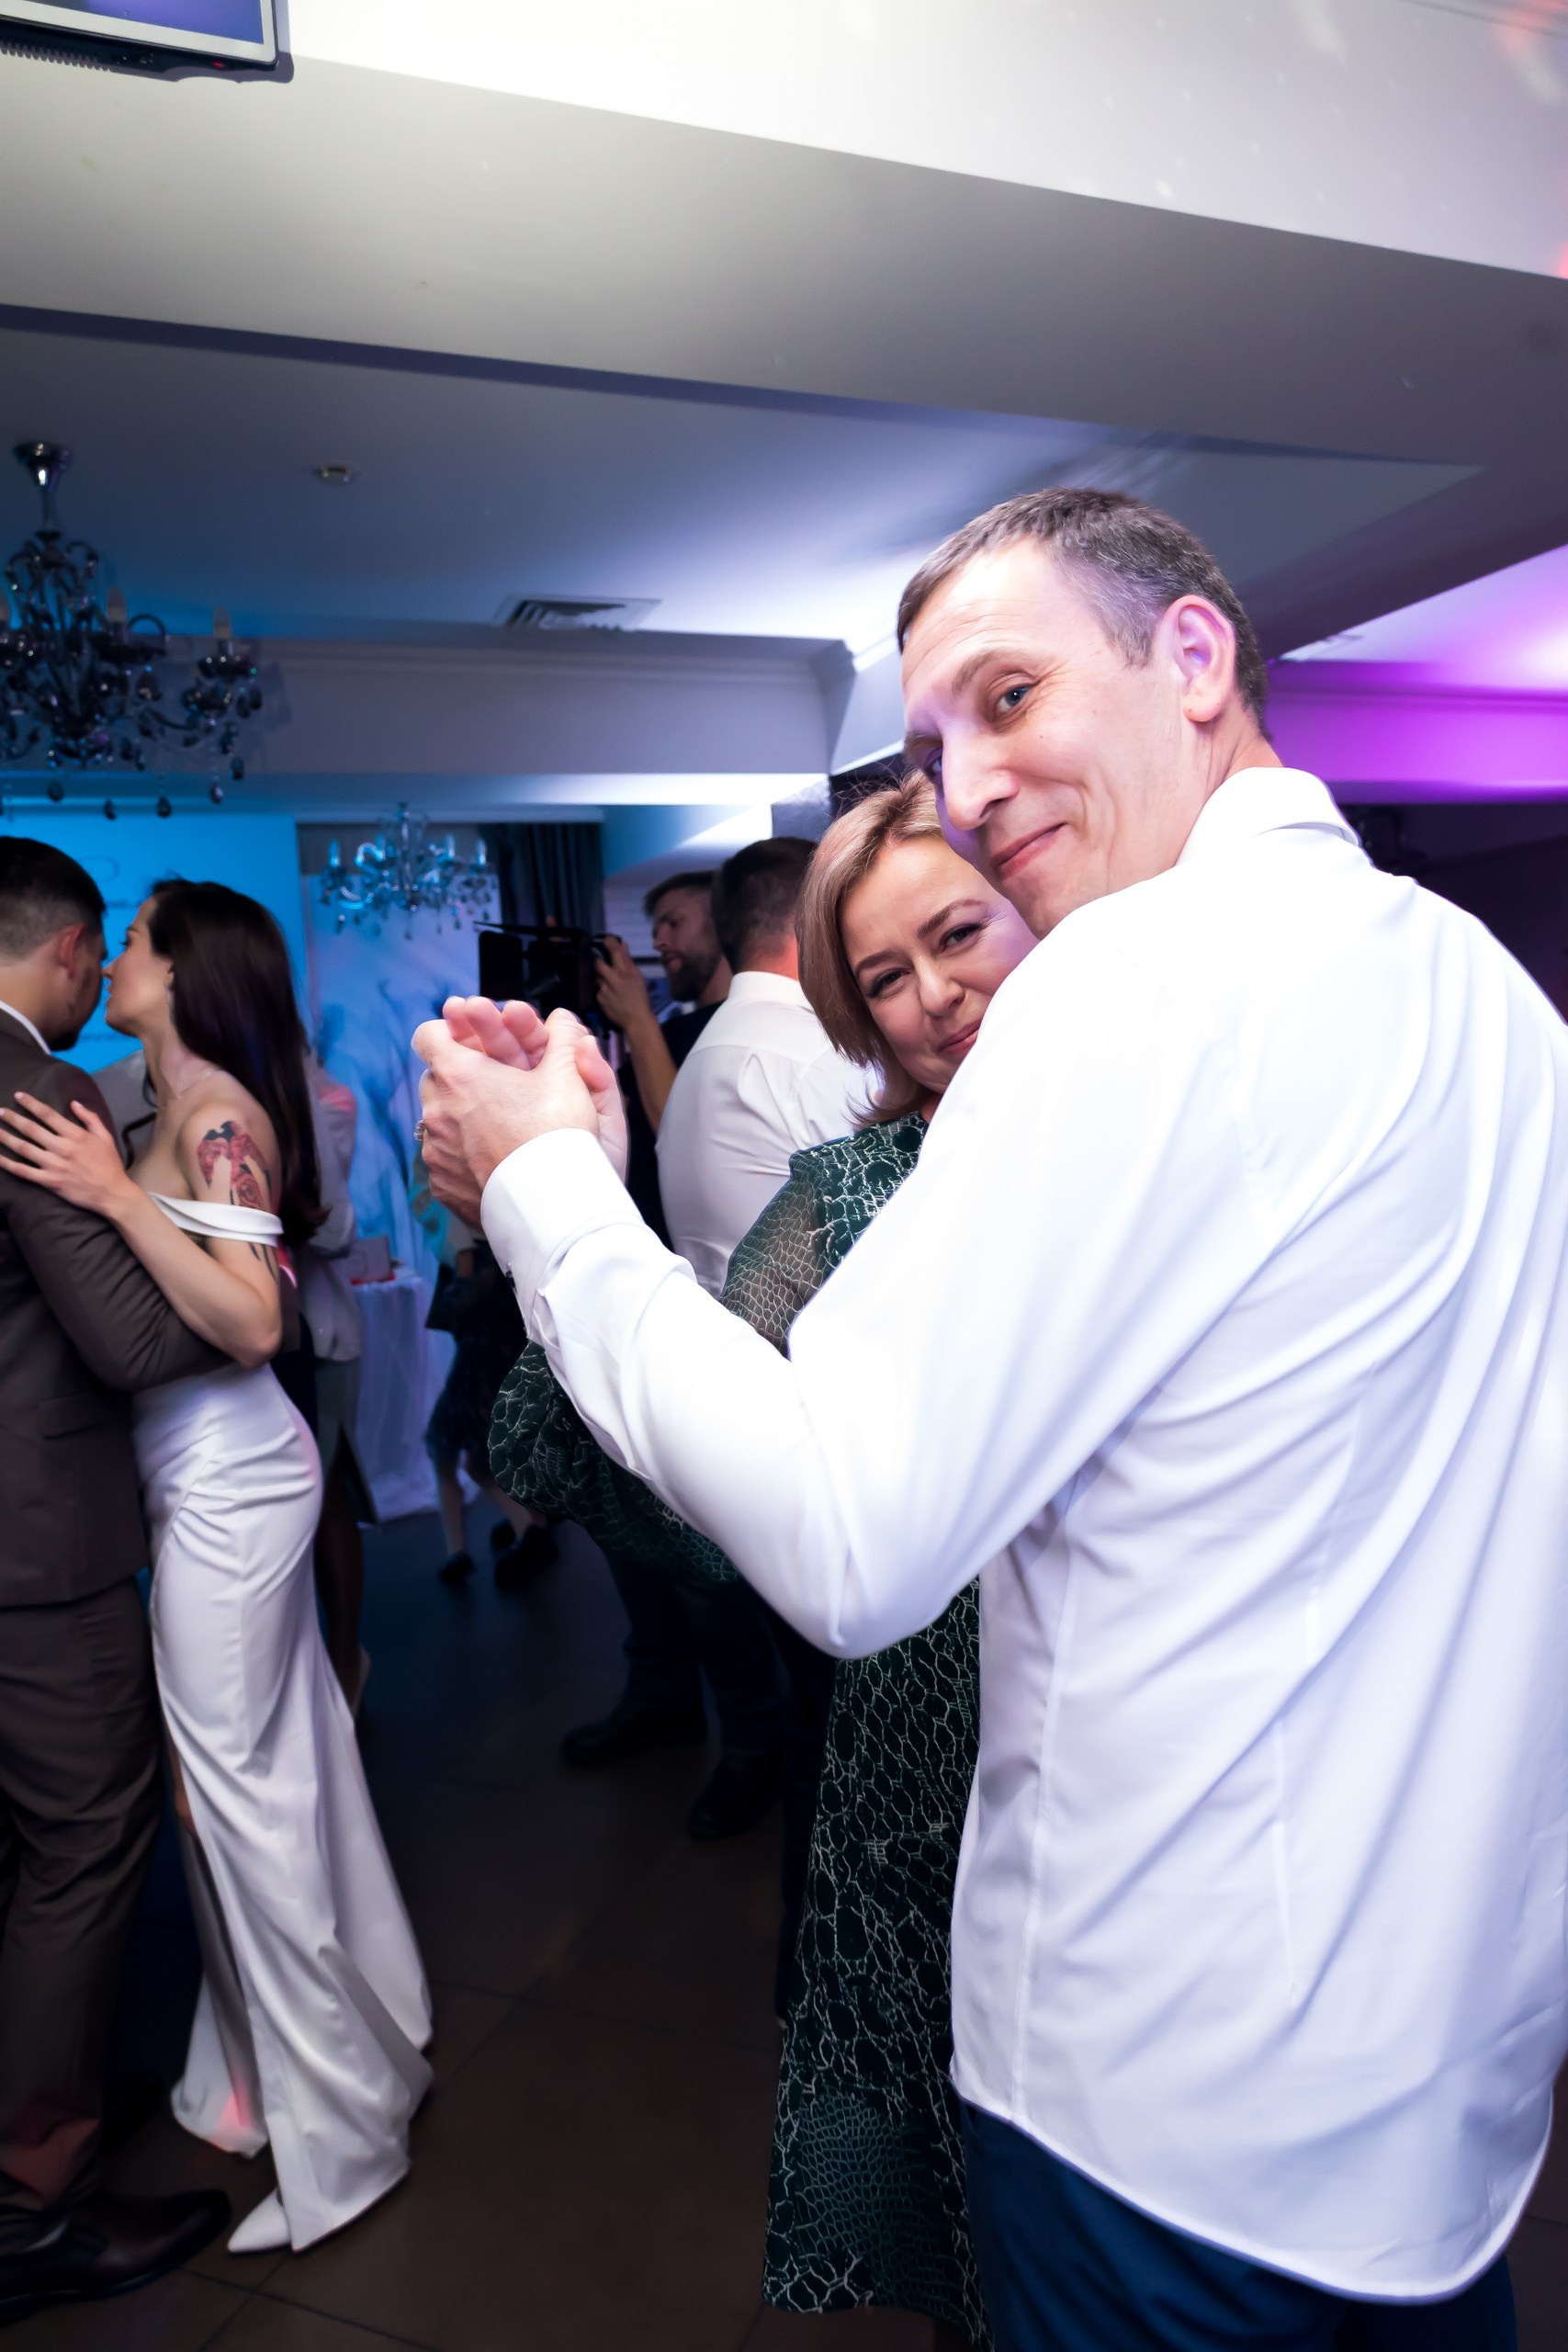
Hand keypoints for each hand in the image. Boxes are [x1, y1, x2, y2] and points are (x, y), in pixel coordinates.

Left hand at [0, 1092, 135, 1217]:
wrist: (112, 1193)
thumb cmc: (110, 1164)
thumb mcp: (105, 1137)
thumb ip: (90, 1118)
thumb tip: (74, 1103)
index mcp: (76, 1135)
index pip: (48, 1114)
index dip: (31, 1103)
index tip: (18, 1096)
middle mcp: (62, 1148)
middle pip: (31, 1129)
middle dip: (13, 1118)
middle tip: (0, 1111)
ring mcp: (54, 1165)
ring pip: (24, 1148)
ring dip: (6, 1137)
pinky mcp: (49, 1181)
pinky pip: (24, 1171)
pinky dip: (7, 1164)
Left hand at [440, 997, 627, 1180]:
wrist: (553, 1207)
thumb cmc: (559, 1137)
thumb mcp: (569, 1078)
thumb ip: (564, 1040)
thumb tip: (564, 1018)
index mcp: (459, 1075)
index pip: (429, 1034)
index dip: (452, 1033)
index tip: (474, 1043)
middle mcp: (436, 1110)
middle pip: (435, 1078)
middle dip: (461, 1078)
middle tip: (497, 1086)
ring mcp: (435, 1151)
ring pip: (439, 1121)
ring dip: (461, 1118)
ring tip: (501, 1127)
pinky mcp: (441, 1186)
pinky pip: (445, 1160)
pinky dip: (464, 1156)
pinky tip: (496, 1161)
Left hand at [594, 938, 654, 1036]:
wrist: (636, 1019)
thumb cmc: (641, 997)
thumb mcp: (639, 977)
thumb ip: (629, 961)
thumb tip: (622, 946)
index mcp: (625, 972)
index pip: (614, 951)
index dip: (608, 942)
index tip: (606, 939)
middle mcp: (613, 978)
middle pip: (598, 963)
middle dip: (599, 961)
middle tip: (603, 963)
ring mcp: (604, 989)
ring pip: (598, 977)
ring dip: (602, 978)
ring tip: (611, 984)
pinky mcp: (600, 998)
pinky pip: (598, 989)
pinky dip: (603, 990)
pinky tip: (611, 996)